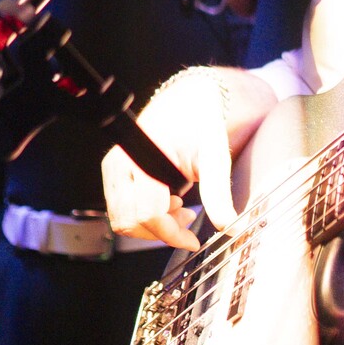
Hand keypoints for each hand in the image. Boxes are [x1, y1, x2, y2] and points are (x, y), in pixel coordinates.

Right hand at [102, 68, 244, 250]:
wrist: (186, 102)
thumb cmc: (199, 125)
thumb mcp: (215, 157)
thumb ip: (219, 194)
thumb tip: (230, 226)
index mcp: (145, 157)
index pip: (148, 212)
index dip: (171, 234)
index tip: (191, 242)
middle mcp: (122, 163)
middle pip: (132, 221)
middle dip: (162, 229)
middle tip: (188, 218)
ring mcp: (113, 168)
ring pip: (124, 220)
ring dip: (152, 224)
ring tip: (179, 207)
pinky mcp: (113, 173)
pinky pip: (121, 210)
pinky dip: (144, 215)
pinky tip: (166, 201)